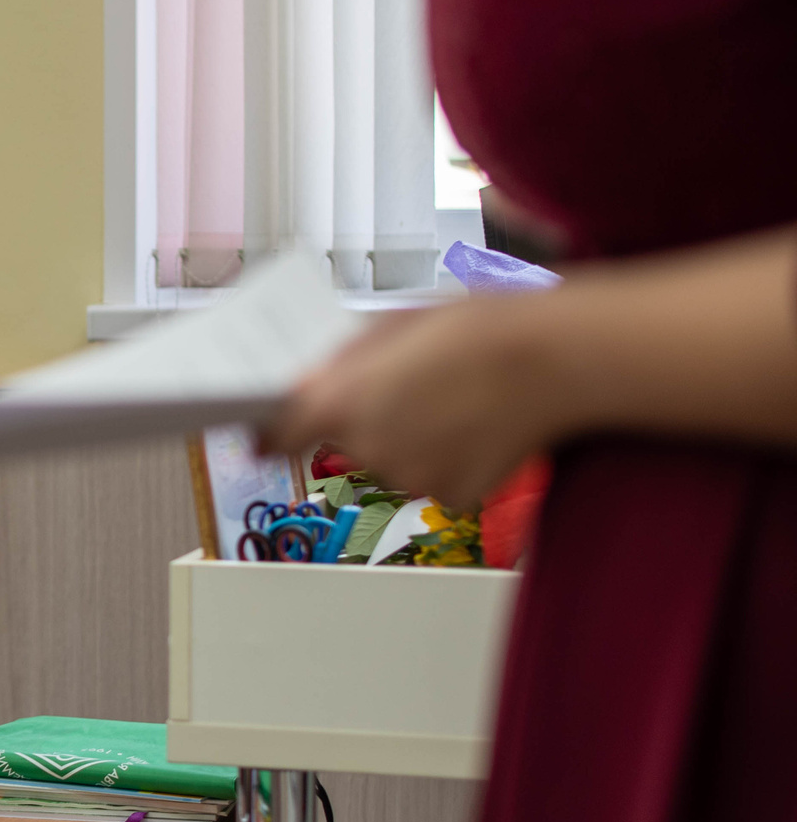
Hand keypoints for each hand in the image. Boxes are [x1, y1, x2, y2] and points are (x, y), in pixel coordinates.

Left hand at [268, 300, 568, 511]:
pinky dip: (450, 459)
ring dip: (411, 440)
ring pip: (394, 462)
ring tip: (456, 399)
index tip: (266, 438)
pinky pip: (436, 480)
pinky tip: (477, 426)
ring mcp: (411, 477)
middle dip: (368, 420)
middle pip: (348, 442)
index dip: (273, 435)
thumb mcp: (393, 325)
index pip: (280, 433)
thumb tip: (310, 384)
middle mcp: (368, 447)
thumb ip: (341, 362)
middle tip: (414, 386)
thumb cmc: (479, 327)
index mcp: (342, 401)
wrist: (555, 356)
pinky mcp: (452, 495)